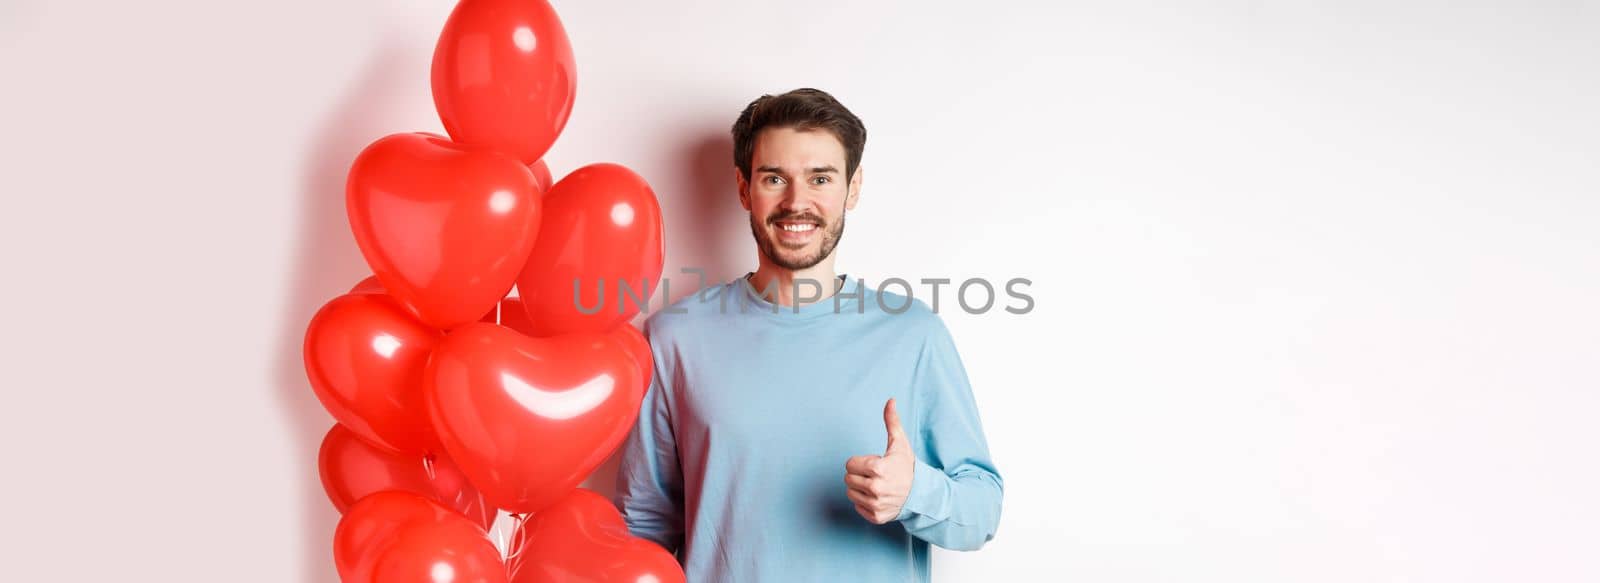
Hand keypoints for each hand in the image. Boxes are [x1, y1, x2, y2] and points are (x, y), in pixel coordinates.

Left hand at [844, 398, 914, 523]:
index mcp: (878, 468)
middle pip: (848, 478)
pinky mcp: (876, 517)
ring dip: (860, 488)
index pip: (849, 464)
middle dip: (859, 474)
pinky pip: (857, 507)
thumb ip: (891, 422)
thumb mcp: (900, 443)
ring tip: (876, 485)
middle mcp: (876, 488)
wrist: (921, 493)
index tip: (873, 463)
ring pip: (850, 493)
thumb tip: (890, 400)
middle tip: (874, 474)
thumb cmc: (907, 467)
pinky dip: (864, 502)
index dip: (859, 462)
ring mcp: (876, 504)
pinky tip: (877, 497)